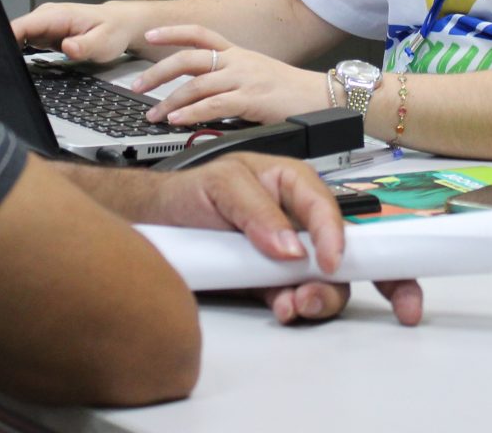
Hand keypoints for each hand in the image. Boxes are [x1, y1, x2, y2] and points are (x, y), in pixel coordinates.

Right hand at [11, 1, 140, 62]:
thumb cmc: (112, 31)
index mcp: (57, 15)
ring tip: (11, 68)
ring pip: (17, 37)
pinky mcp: (45, 34)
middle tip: (5, 70)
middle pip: (14, 32)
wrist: (119, 24)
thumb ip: (85, 46)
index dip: (6, 39)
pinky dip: (19, 52)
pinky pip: (24, 42)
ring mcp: (44, 25)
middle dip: (6, 48)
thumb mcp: (104, 43)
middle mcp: (47, 17)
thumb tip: (68, 47)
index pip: (22, 25)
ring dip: (11, 51)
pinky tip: (20, 63)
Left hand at [130, 24, 324, 125]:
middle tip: (136, 85)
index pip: (199, 34)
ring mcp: (243, 78)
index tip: (150, 35)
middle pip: (188, 58)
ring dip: (169, 101)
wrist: (323, 97)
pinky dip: (191, 112)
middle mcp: (237, 61)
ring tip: (153, 114)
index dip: (172, 32)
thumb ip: (229, 81)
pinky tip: (177, 120)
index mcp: (238, 53)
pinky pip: (213, 104)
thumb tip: (201, 95)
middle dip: (157, 72)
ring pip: (196, 84)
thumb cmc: (291, 91)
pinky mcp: (251, 98)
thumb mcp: (257, 76)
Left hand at [142, 152, 350, 322]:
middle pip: (332, 249)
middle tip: (309, 293)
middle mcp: (295, 218)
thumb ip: (256, 209)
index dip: (334, 234)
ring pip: (319, 279)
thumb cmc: (189, 193)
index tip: (328, 261)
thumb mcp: (221, 184)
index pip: (324, 206)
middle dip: (329, 277)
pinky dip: (291, 307)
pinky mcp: (269, 281)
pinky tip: (281, 309)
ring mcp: (284, 253)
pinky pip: (293, 297)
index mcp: (290, 183)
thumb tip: (291, 244)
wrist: (158, 224)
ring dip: (313, 297)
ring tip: (293, 305)